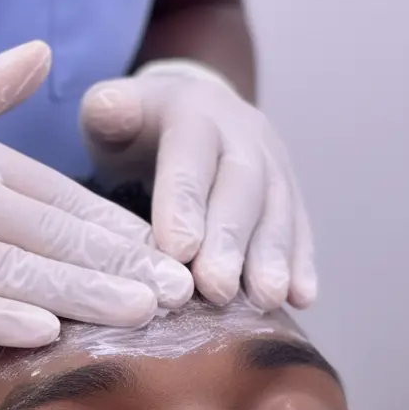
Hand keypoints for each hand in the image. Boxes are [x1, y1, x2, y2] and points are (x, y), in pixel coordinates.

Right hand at [0, 43, 192, 345]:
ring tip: (142, 313)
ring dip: (80, 290)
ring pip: (10, 265)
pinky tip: (44, 328)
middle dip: (121, 262)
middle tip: (183, 291)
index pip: (53, 191)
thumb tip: (44, 56)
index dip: (114, 225)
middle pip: (48, 229)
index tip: (169, 251)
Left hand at [81, 61, 316, 310]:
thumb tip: (108, 109)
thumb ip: (106, 112)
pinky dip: (302, 265)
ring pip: (279, 210)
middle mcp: (243, 134)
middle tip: (217, 288)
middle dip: (231, 241)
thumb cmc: (137, 130)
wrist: (189, 116)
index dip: (186, 202)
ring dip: (274, 258)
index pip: (191, 155)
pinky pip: (301, 229)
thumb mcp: (110, 112)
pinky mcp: (291, 196)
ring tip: (266, 299)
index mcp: (195, 111)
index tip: (177, 251)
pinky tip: (302, 298)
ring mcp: (273, 164)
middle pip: (242, 187)